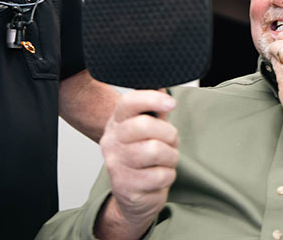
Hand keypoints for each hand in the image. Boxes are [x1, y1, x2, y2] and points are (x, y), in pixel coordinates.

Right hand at [95, 90, 178, 239]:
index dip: (152, 98)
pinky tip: (160, 176)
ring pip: (155, 150)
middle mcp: (111, 142)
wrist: (132, 195)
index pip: (129, 102)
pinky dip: (168, 176)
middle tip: (171, 141)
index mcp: (116, 122)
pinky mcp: (126, 186)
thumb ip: (154, 110)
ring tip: (166, 160)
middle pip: (145, 125)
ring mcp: (116, 165)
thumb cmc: (142, 157)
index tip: (171, 102)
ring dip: (170, 156)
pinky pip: (160, 175)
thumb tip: (161, 87)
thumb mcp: (148, 130)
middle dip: (168, 133)